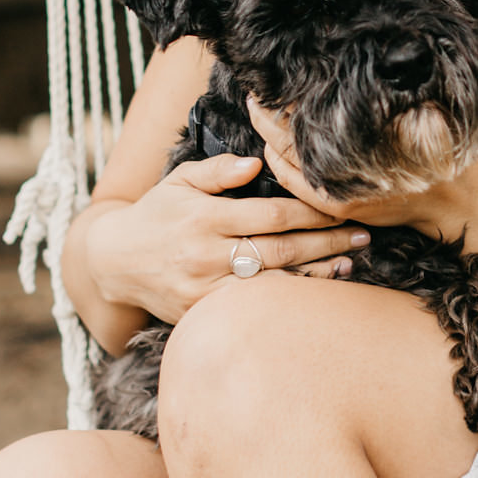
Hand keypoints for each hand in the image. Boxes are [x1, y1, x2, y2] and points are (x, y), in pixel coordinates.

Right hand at [83, 151, 371, 325]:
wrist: (113, 263)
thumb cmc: (156, 213)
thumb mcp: (180, 180)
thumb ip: (218, 170)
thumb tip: (257, 163)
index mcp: (204, 218)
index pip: (270, 215)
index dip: (310, 213)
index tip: (341, 208)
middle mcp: (206, 255)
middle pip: (280, 250)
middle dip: (326, 242)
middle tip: (363, 236)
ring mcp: (204, 289)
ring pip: (271, 284)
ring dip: (314, 275)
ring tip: (350, 264)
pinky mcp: (200, 314)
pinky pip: (251, 308)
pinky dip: (284, 300)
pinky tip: (311, 293)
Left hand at [244, 97, 466, 234]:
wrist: (453, 199)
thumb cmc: (436, 152)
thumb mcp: (411, 117)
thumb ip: (372, 105)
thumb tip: (338, 79)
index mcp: (348, 153)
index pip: (297, 124)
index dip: (277, 104)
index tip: (266, 82)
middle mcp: (335, 177)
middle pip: (284, 141)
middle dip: (265, 117)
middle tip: (252, 92)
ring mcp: (332, 195)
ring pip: (284, 163)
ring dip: (269, 138)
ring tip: (259, 111)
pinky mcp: (335, 206)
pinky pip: (295, 183)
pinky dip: (279, 164)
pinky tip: (272, 148)